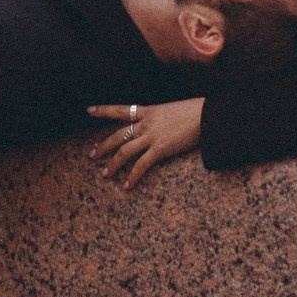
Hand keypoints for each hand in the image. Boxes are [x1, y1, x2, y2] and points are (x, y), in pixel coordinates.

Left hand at [88, 98, 202, 189]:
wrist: (207, 114)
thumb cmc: (196, 111)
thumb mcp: (173, 109)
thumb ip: (162, 118)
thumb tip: (161, 125)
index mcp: (149, 111)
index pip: (122, 110)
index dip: (104, 110)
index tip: (89, 110)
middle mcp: (146, 123)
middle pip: (118, 135)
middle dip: (103, 146)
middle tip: (91, 155)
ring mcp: (151, 137)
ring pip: (124, 151)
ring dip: (113, 164)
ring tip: (104, 175)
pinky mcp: (160, 149)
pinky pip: (141, 165)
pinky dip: (132, 177)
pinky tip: (127, 186)